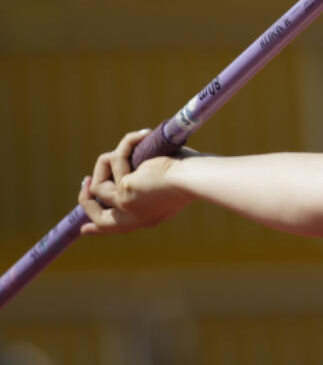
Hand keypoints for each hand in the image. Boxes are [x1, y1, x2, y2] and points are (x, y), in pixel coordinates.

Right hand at [78, 129, 194, 233]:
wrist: (196, 178)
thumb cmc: (195, 174)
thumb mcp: (171, 182)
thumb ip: (151, 181)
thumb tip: (139, 167)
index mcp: (148, 218)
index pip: (116, 228)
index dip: (97, 228)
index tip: (84, 229)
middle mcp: (136, 218)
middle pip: (98, 219)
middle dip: (86, 201)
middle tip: (85, 180)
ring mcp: (126, 205)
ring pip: (98, 186)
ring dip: (109, 160)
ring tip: (133, 142)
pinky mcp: (123, 189)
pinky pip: (114, 161)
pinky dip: (127, 144)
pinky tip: (144, 135)